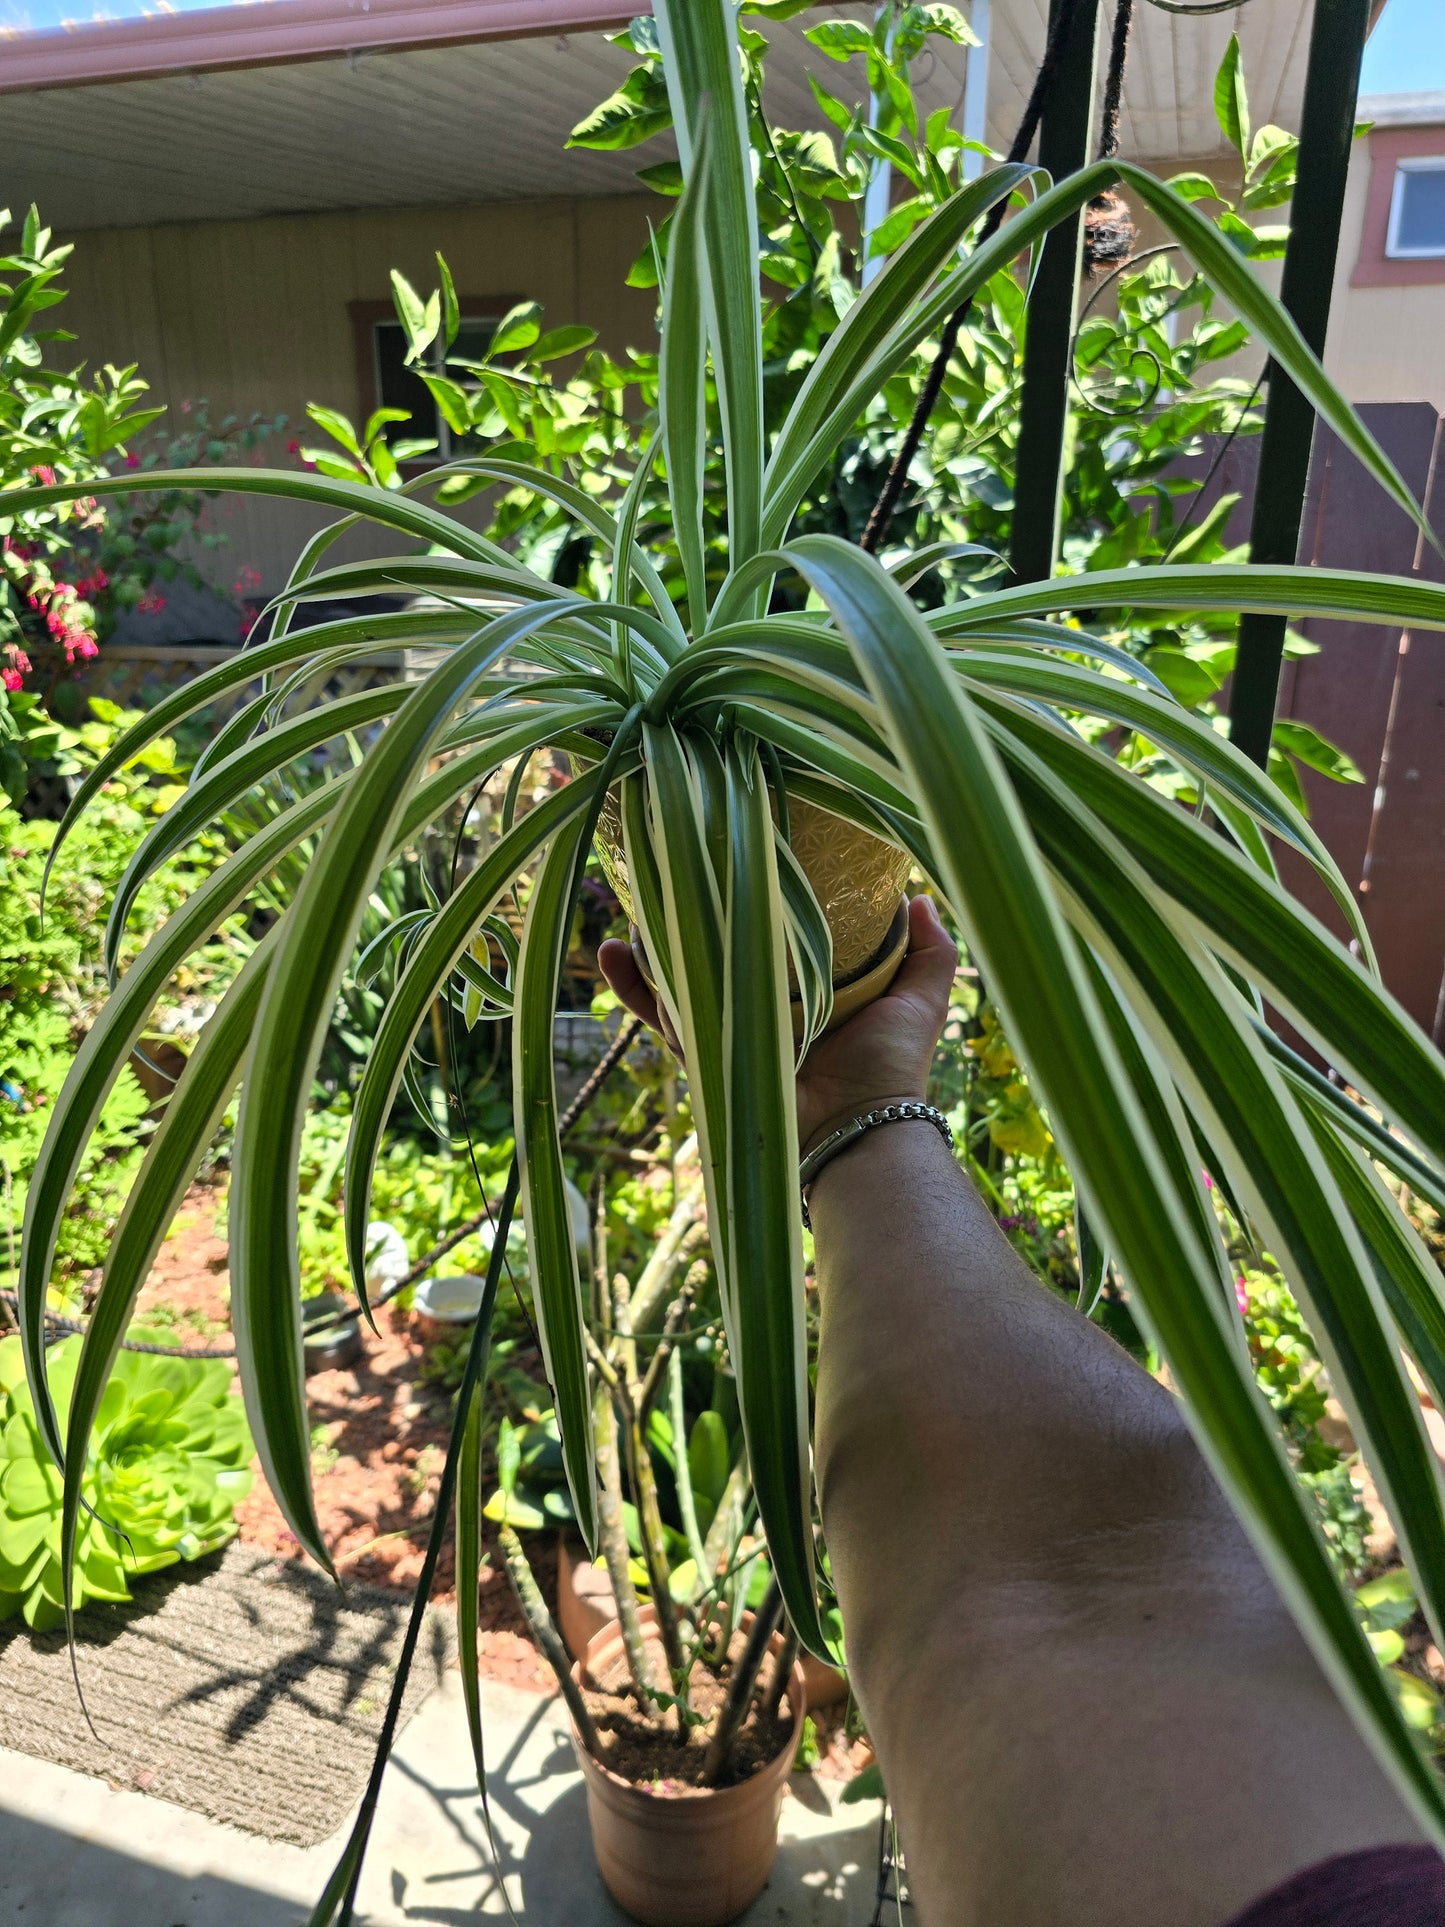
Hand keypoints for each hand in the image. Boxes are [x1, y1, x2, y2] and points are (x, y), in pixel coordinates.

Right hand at [597, 894, 957, 1154]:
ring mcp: (734, 1035)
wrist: (861, 1128)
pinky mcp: (711, 1058)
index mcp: (810, 991)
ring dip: (649, 951)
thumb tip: (919, 897)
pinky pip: (669, 1022)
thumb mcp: (921, 1001)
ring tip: (628, 913)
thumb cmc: (892, 1067)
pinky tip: (615, 955)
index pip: (770, 941)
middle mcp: (767, 1010)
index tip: (729, 870)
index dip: (748, 911)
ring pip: (681, 985)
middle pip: (716, 958)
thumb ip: (930, 953)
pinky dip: (640, 992)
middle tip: (662, 883)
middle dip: (685, 924)